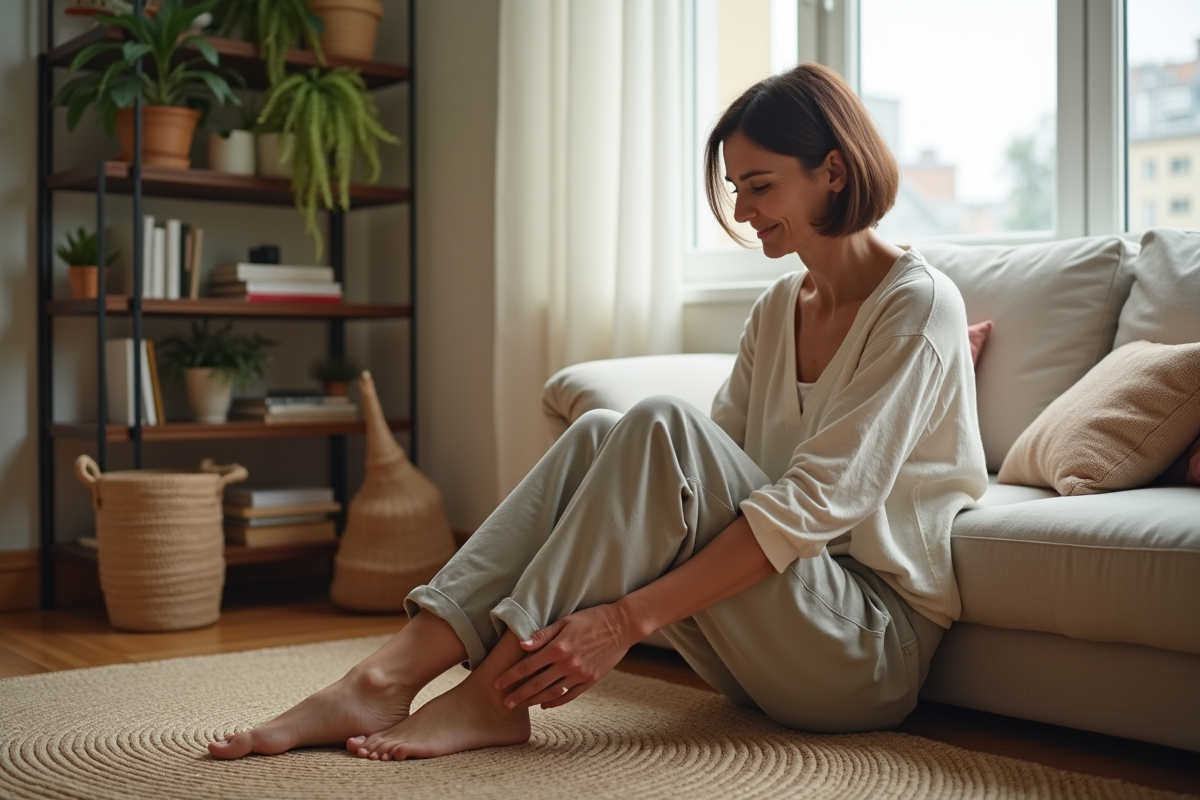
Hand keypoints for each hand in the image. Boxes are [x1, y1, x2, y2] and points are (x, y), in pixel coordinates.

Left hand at [494, 603, 638, 710]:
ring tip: (519, 706)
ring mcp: (579, 674)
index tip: (497, 684)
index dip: (510, 676)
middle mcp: (567, 664)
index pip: (527, 666)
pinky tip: (544, 705)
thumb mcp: (565, 621)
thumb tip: (522, 645)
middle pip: (536, 683)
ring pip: (550, 692)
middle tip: (504, 703)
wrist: (622, 626)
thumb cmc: (591, 619)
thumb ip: (543, 635)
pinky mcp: (590, 680)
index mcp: (558, 648)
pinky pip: (569, 695)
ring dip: (533, 700)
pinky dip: (555, 701)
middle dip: (518, 694)